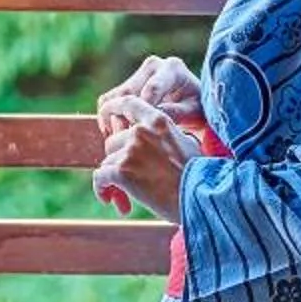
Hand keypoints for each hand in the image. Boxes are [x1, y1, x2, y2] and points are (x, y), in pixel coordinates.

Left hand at [92, 93, 199, 222]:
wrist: (200, 198)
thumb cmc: (197, 174)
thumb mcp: (187, 143)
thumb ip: (164, 134)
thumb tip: (147, 134)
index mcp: (157, 120)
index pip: (127, 102)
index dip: (112, 108)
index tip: (104, 119)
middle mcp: (141, 132)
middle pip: (112, 140)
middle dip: (116, 159)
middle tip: (125, 176)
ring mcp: (130, 151)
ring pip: (107, 161)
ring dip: (113, 177)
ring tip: (122, 194)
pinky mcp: (122, 171)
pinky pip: (100, 177)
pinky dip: (101, 188)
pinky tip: (108, 199)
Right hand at [96, 54, 205, 138]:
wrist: (193, 105)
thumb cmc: (197, 111)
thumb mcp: (193, 113)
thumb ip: (177, 112)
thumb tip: (156, 114)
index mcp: (173, 68)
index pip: (151, 91)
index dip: (144, 115)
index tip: (143, 135)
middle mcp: (154, 64)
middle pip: (128, 93)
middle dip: (125, 119)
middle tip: (129, 142)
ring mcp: (138, 73)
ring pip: (113, 97)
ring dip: (113, 120)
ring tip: (121, 141)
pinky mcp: (127, 83)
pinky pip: (107, 100)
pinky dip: (107, 118)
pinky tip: (116, 135)